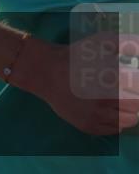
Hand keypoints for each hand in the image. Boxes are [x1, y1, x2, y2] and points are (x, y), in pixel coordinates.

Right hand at [23, 33, 138, 134]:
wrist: (43, 71)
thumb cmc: (71, 57)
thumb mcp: (95, 44)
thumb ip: (120, 43)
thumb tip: (136, 47)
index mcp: (109, 79)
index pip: (136, 89)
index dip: (135, 86)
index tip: (131, 82)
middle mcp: (104, 100)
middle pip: (135, 107)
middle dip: (134, 100)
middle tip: (127, 94)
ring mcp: (95, 115)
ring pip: (127, 121)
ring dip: (128, 113)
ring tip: (121, 105)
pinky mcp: (87, 125)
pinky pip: (114, 130)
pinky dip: (117, 123)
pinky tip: (110, 112)